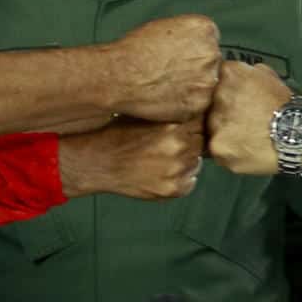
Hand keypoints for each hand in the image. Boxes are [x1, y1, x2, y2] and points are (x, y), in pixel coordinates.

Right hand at [59, 119, 203, 199]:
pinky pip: (190, 181)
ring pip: (197, 162)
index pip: (202, 121)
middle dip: (192, 140)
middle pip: (202, 141)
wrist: (99, 162)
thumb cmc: (118, 135)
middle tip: (173, 143)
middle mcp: (179, 147)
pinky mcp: (173, 189)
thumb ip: (172, 115)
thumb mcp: (146, 115)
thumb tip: (194, 111)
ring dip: (187, 159)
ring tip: (164, 157)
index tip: (185, 125)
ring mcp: (177, 170)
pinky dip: (182, 177)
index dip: (193, 123)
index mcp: (173, 125)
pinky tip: (164, 171)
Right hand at [106, 15, 220, 121]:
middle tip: (175, 74)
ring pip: (207, 86)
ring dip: (193, 88)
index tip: (184, 57)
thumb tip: (193, 43)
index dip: (195, 51)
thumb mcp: (164, 26)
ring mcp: (207, 81)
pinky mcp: (199, 104)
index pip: (211, 41)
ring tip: (169, 87)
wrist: (121, 76)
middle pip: (213, 63)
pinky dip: (186, 104)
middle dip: (197, 69)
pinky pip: (198, 105)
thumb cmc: (135, 51)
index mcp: (205, 30)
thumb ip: (187, 34)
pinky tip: (168, 98)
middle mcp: (211, 54)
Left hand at [207, 60, 290, 175]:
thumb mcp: (265, 74)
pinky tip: (245, 148)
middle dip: (221, 113)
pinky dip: (228, 151)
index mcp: (228, 73)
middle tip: (242, 121)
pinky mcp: (218, 147)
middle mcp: (217, 95)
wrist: (301, 131)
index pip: (213, 81)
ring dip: (223, 133)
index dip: (223, 94)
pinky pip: (216, 150)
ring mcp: (215, 122)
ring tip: (246, 136)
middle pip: (209, 105)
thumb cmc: (285, 103)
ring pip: (211, 129)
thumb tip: (232, 77)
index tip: (234, 101)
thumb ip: (243, 75)